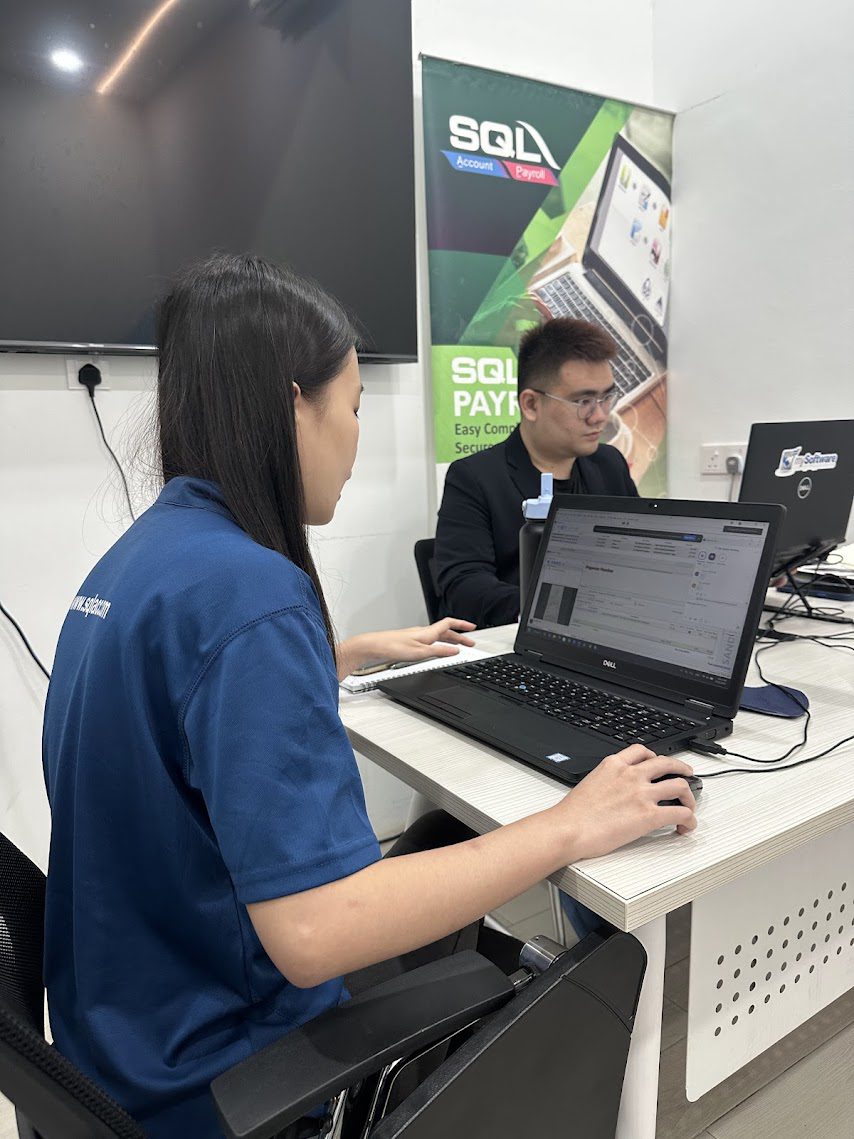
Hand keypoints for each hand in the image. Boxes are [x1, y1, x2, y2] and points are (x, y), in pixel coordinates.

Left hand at [337, 618, 476, 677]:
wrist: (373, 646)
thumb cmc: (392, 647)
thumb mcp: (419, 652)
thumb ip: (438, 651)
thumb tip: (455, 651)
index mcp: (427, 632)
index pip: (449, 624)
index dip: (462, 625)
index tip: (472, 627)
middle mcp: (422, 632)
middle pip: (445, 631)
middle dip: (459, 636)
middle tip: (470, 643)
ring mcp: (416, 637)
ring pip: (437, 636)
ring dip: (450, 641)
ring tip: (457, 648)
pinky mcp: (409, 642)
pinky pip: (430, 641)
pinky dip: (439, 645)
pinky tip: (436, 651)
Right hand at [553, 745, 696, 861]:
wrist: (568, 829)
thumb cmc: (572, 814)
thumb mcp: (589, 783)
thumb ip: (606, 781)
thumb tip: (614, 792)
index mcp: (614, 765)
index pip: (641, 751)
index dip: (655, 757)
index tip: (659, 762)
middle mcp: (631, 775)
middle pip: (667, 763)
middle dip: (681, 769)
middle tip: (687, 775)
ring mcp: (642, 794)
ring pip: (680, 786)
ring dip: (689, 796)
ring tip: (689, 805)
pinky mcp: (649, 815)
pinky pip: (680, 813)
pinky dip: (689, 820)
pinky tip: (686, 826)